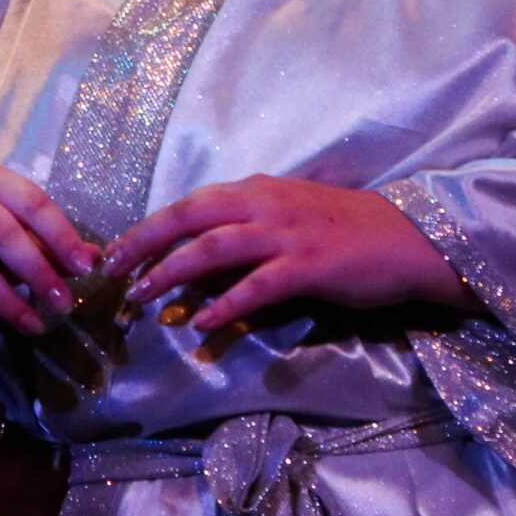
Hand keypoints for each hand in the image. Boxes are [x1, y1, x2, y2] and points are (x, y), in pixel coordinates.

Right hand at [0, 165, 100, 337]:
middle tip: (63, 305)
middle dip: (37, 272)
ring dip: (5, 299)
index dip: (61, 235)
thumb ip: (51, 244)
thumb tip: (95, 258)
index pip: (32, 202)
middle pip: (2, 234)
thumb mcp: (15, 232)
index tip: (85, 268)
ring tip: (33, 326)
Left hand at [102, 176, 477, 332]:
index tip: (114, 251)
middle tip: (109, 272)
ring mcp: (285, 234)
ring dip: (171, 273)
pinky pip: (257, 286)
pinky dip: (226, 304)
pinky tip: (204, 323)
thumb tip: (192, 257)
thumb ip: (241, 229)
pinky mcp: (308, 266)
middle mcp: (262, 204)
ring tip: (142, 298)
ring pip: (211, 248)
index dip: (146, 227)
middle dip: (142, 244)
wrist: (406, 238)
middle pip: (186, 218)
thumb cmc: (342, 230)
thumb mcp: (284, 216)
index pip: (186, 205)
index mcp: (253, 191)